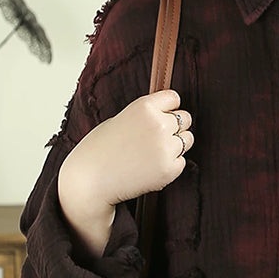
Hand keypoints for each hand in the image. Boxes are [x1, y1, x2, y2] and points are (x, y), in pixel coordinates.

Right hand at [58, 89, 193, 254]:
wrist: (91, 179)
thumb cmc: (101, 149)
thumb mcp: (122, 118)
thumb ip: (147, 116)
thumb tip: (168, 116)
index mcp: (145, 107)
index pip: (174, 98)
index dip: (168, 108)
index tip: (161, 116)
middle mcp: (159, 125)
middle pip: (186, 119)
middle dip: (175, 127)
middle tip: (156, 138)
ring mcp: (165, 148)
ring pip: (187, 140)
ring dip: (176, 145)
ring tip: (153, 153)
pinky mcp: (169, 170)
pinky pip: (181, 162)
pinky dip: (171, 165)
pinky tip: (151, 167)